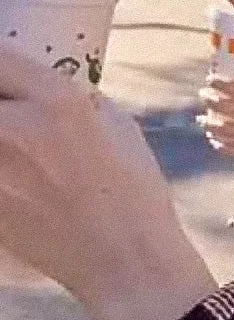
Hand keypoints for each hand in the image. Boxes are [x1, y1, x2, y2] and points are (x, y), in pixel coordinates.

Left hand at [0, 50, 216, 319]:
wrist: (122, 260)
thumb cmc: (133, 191)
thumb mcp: (119, 125)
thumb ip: (77, 98)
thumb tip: (45, 87)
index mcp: (57, 103)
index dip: (1, 59)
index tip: (7, 68)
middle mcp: (12, 128)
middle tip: (11, 108)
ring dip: (0, 135)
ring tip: (14, 145)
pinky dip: (1, 166)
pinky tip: (16, 174)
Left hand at [199, 70, 233, 157]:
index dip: (219, 83)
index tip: (211, 80)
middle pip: (224, 107)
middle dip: (210, 100)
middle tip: (204, 96)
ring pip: (223, 129)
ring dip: (209, 124)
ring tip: (202, 120)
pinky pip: (233, 149)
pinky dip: (221, 146)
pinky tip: (215, 142)